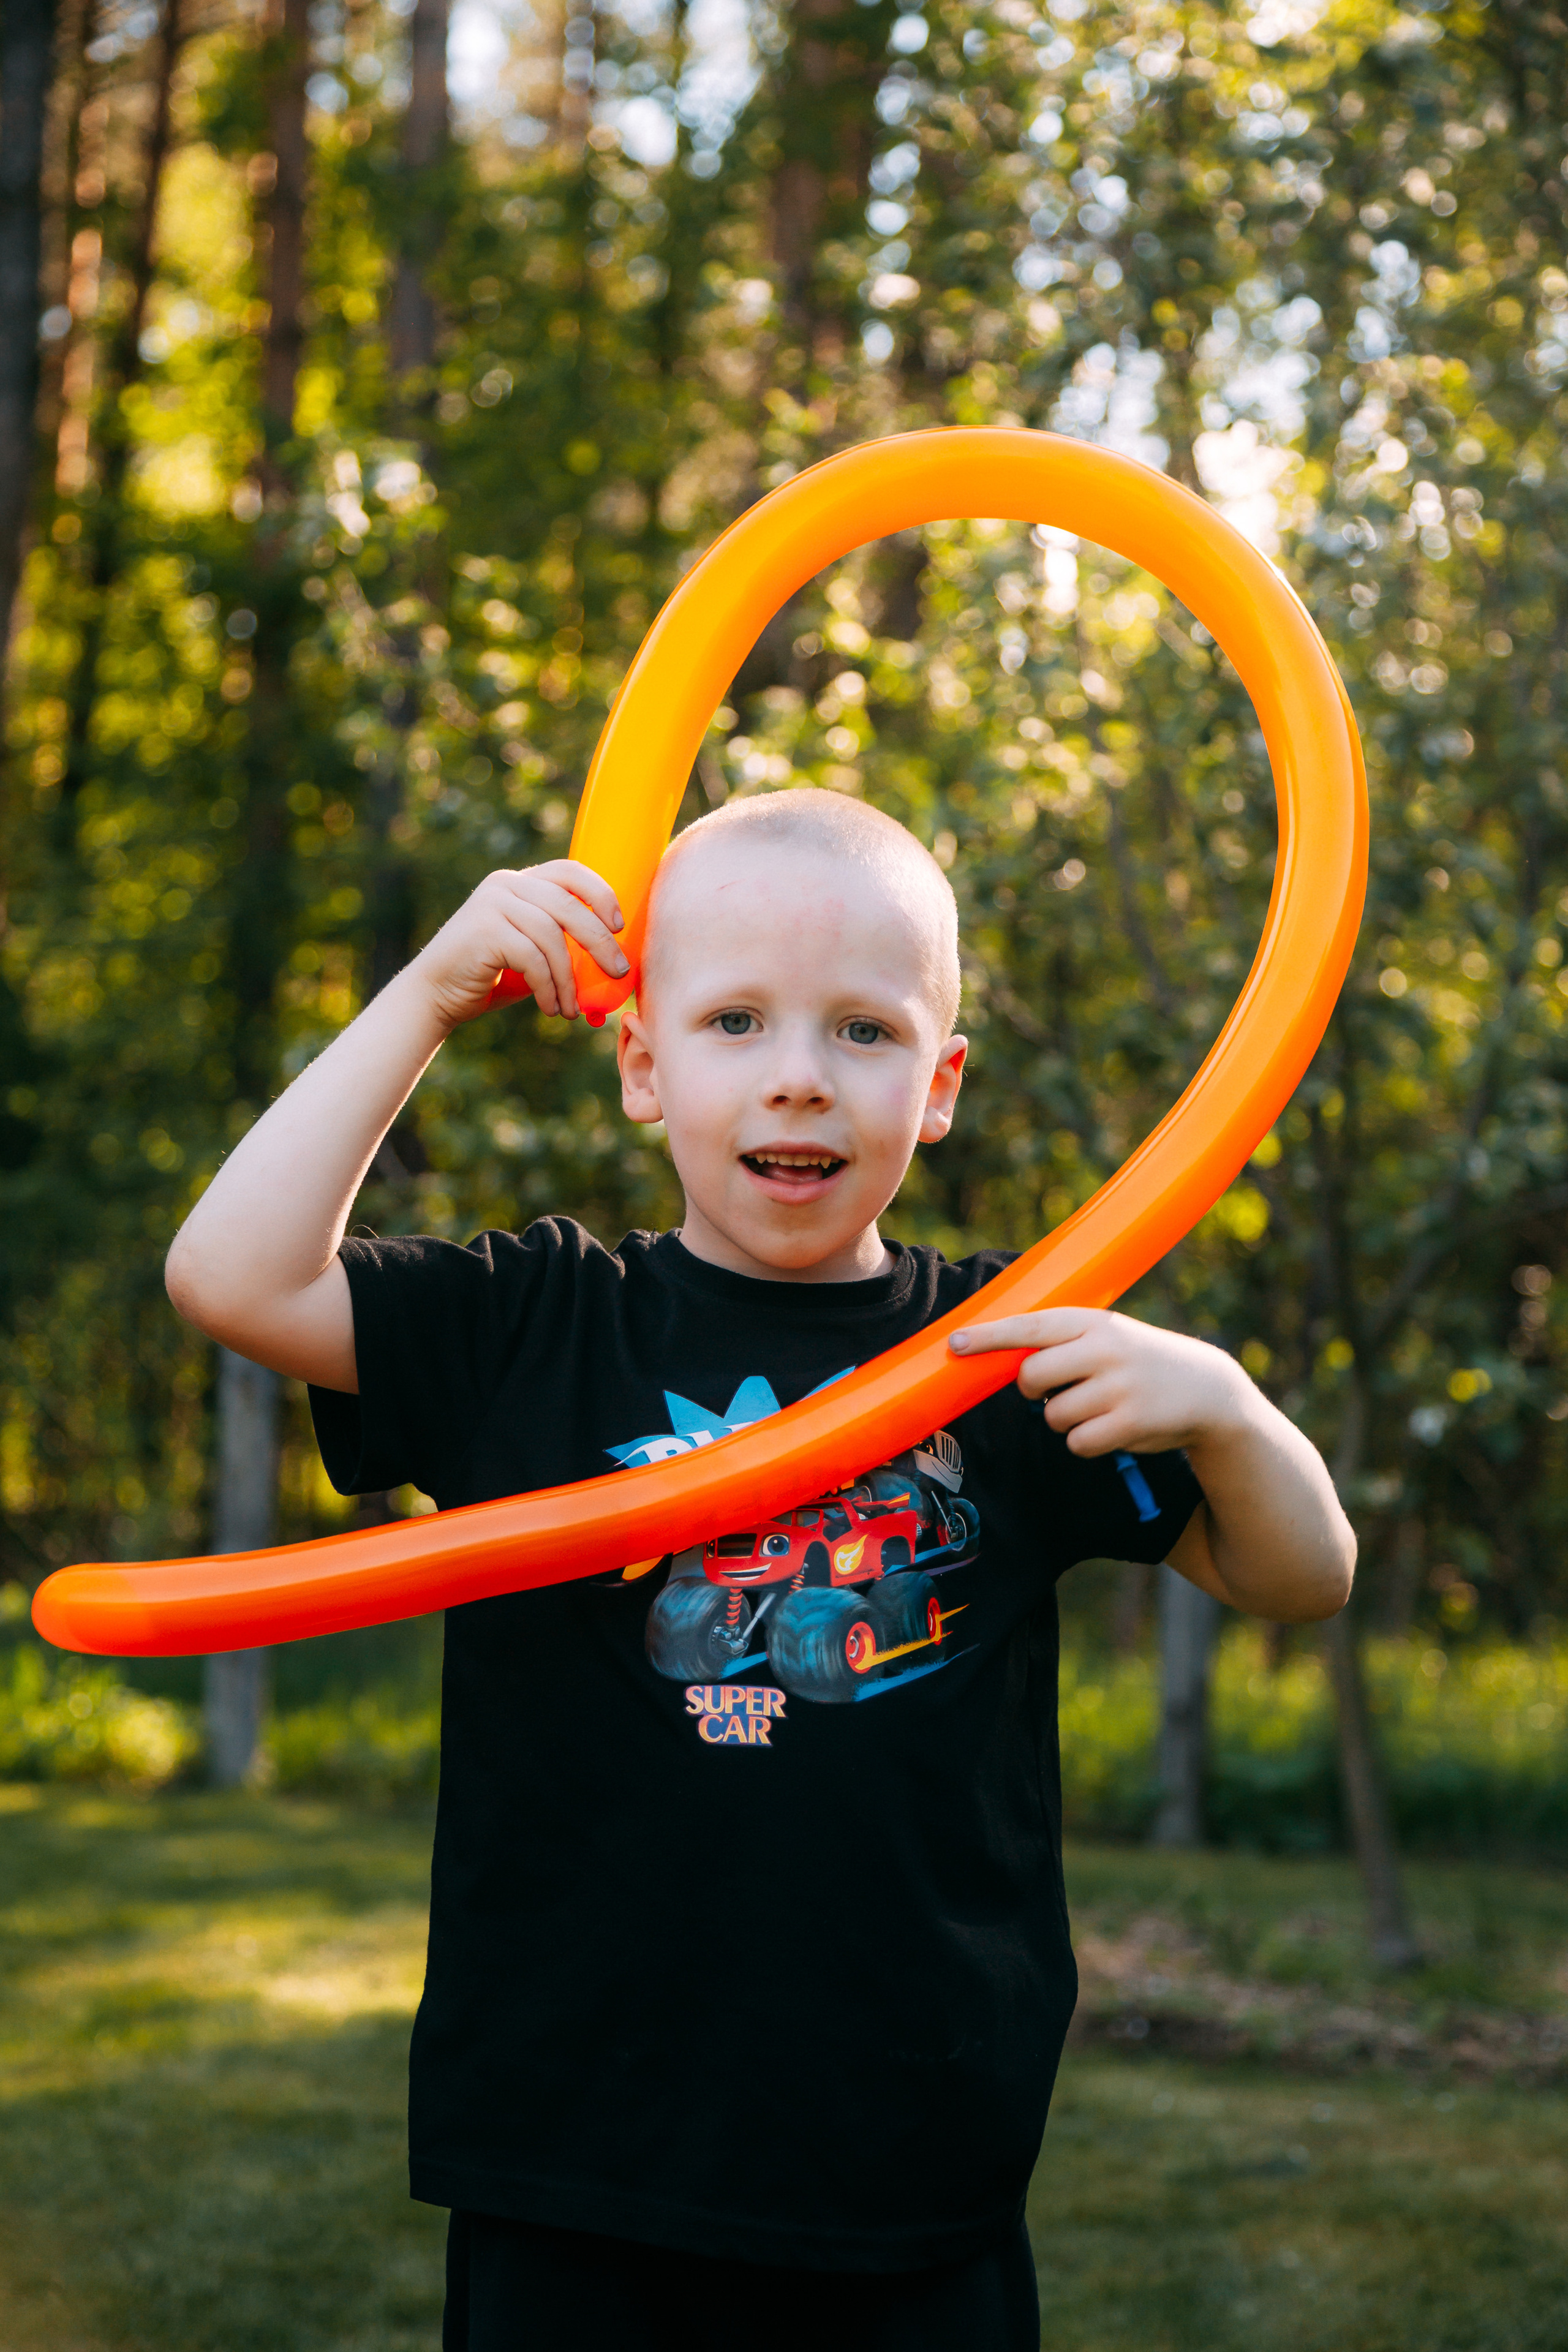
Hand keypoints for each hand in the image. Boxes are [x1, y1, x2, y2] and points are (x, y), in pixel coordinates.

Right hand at [409, 861, 627, 1027]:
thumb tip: (615, 959)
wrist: (435, 993)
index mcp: (520, 882)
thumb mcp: (533, 952)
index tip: (618, 924)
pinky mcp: (484, 930)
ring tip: (571, 1009)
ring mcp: (492, 904)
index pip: (569, 871)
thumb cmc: (492, 977)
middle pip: (569, 905)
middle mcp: (506, 885)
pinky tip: (550, 1008)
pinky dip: (548, 987)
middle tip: (617, 972)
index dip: (600, 894)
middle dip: (599, 942)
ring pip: (552, 936)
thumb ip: (563, 943)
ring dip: (569, 979)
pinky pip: (532, 958)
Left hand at [949, 1307, 1248, 1458]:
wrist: (1206, 1389)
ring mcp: (1118, 1387)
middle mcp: (1104, 1349)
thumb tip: (1000, 1355)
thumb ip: (1061, 1341)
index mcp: (1094, 1322)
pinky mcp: (1129, 1423)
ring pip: (1053, 1416)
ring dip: (1065, 1419)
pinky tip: (1112, 1427)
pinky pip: (1077, 1442)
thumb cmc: (1139, 1361)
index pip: (1030, 1326)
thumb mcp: (1107, 1335)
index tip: (955, 1343)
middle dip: (1033, 1390)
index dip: (990, 1335)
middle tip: (1053, 1390)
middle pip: (1031, 1377)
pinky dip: (1086, 1441)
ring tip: (1099, 1406)